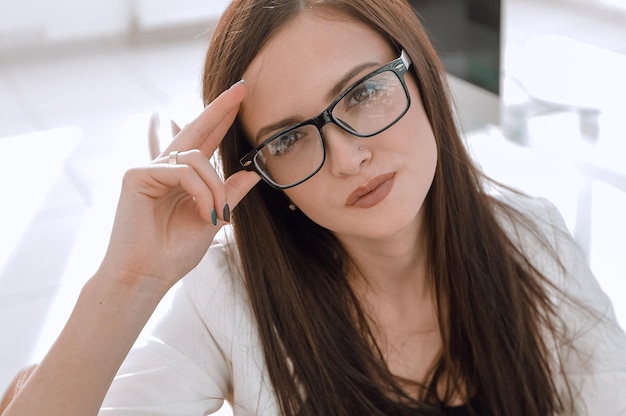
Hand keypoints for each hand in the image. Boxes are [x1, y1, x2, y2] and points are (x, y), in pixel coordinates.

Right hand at [99, 81, 258, 293]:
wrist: (148, 276)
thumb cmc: (175, 252)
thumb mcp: (214, 217)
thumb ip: (230, 193)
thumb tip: (253, 173)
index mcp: (183, 178)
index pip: (206, 141)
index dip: (222, 119)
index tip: (241, 98)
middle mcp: (165, 169)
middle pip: (196, 130)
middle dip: (221, 109)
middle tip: (242, 88)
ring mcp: (149, 169)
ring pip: (197, 158)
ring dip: (215, 187)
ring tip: (217, 214)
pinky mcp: (137, 175)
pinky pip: (182, 171)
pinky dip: (200, 191)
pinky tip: (203, 212)